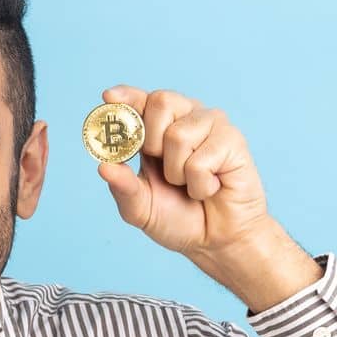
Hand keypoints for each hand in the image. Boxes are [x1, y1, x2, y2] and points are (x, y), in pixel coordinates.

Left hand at [94, 85, 270, 259]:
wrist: (216, 240)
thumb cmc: (179, 218)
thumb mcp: (140, 208)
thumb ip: (122, 187)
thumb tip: (103, 167)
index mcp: (159, 127)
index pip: (140, 100)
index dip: (125, 96)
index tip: (108, 97)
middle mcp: (186, 118)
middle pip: (161, 102)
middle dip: (152, 142)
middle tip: (164, 170)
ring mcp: (212, 125)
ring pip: (178, 135)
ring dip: (177, 173)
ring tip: (189, 183)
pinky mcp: (233, 140)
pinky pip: (200, 160)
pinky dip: (199, 185)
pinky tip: (210, 188)